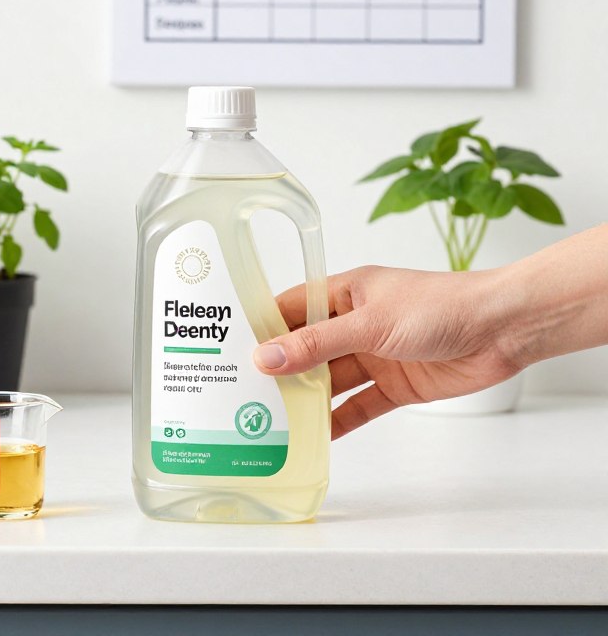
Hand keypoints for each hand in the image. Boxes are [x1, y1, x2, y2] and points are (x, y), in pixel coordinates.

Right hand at [253, 266, 524, 438]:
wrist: (503, 329)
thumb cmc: (440, 307)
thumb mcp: (369, 324)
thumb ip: (317, 345)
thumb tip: (266, 358)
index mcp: (345, 293)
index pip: (291, 308)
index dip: (262, 327)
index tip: (228, 348)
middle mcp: (355, 323)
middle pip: (307, 349)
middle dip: (280, 370)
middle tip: (241, 393)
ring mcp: (375, 355)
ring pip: (331, 381)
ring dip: (307, 399)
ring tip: (270, 420)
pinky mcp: (396, 385)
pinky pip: (359, 406)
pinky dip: (339, 421)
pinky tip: (315, 438)